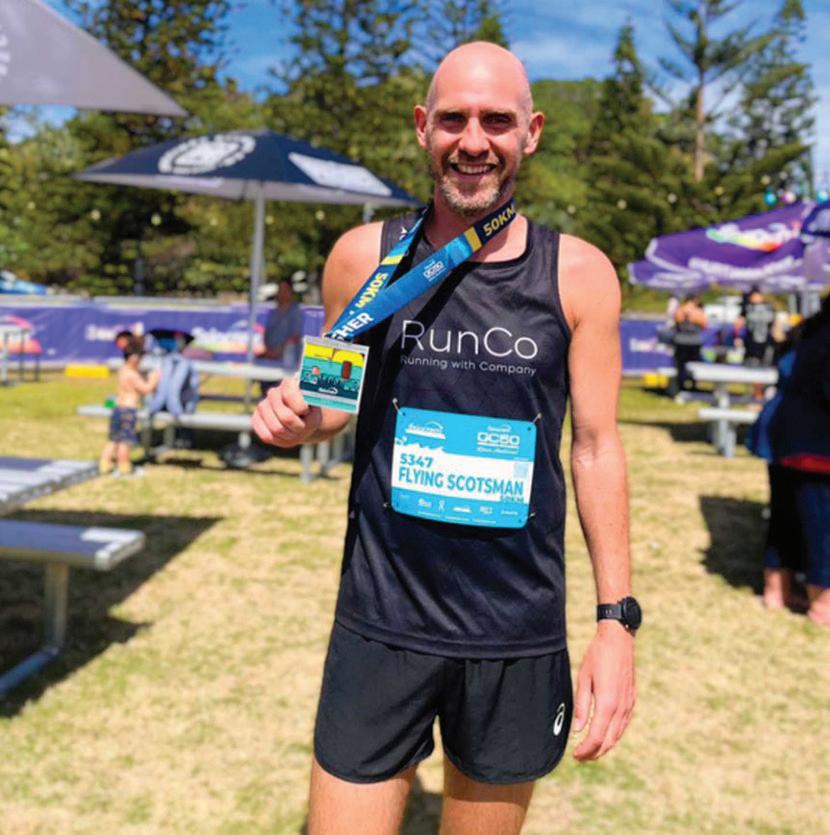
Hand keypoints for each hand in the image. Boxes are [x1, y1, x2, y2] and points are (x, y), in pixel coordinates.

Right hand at [252, 377, 321, 447]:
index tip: (307, 411)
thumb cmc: (310, 413)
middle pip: (286, 417)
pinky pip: (266, 436)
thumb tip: (308, 393)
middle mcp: (273, 393)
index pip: (290, 395)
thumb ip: (312, 401)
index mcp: (289, 384)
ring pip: (276, 428)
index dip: (302, 409)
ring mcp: (263, 406)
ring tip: (294, 431)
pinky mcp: (256, 419)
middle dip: (299, 426)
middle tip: (303, 425)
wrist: (301, 421)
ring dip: (290, 435)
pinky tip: (284, 435)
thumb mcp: (316, 408)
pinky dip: (279, 440)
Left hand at [572, 621, 635, 760]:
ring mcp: (629, 705)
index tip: (575, 755)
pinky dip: (613, 735)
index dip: (585, 750)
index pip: (596, 737)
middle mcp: (621, 708)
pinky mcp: (632, 700)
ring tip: (590, 750)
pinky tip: (605, 735)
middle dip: (594, 753)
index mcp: (607, 704)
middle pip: (608, 741)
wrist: (619, 640)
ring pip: (617, 735)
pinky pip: (623, 725)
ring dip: (604, 746)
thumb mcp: (584, 678)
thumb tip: (577, 729)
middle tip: (580, 757)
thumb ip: (581, 705)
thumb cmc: (597, 656)